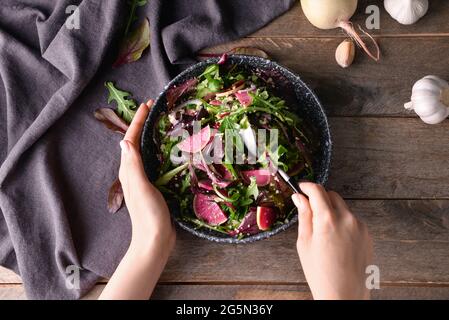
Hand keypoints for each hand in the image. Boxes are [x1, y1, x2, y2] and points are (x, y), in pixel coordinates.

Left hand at [99, 102, 174, 299]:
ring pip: (146, 150)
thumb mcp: (140, 187)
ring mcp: (143, 179)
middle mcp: (133, 172)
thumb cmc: (148, 214)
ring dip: (151, 135)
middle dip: (144, 123)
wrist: (155, 239)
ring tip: (163, 123)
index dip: (138, 120)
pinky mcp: (154, 185)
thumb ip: (133, 165)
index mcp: (128, 169)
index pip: (131, 139)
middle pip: (137, 142)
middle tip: (156, 109)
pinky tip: (170, 149)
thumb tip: (124, 140)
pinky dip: (160, 149)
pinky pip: (155, 161)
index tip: (147, 104)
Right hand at [292, 182, 372, 299]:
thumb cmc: (321, 273)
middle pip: (332, 195)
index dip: (307, 186)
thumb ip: (304, 216)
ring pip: (343, 207)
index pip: (317, 190)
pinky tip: (336, 240)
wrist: (344, 295)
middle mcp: (347, 219)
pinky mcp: (367, 235)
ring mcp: (360, 226)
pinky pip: (352, 220)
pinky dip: (342, 222)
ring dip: (332, 210)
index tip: (301, 187)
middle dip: (320, 198)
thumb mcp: (304, 243)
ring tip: (323, 232)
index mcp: (327, 220)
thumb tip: (299, 198)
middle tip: (310, 210)